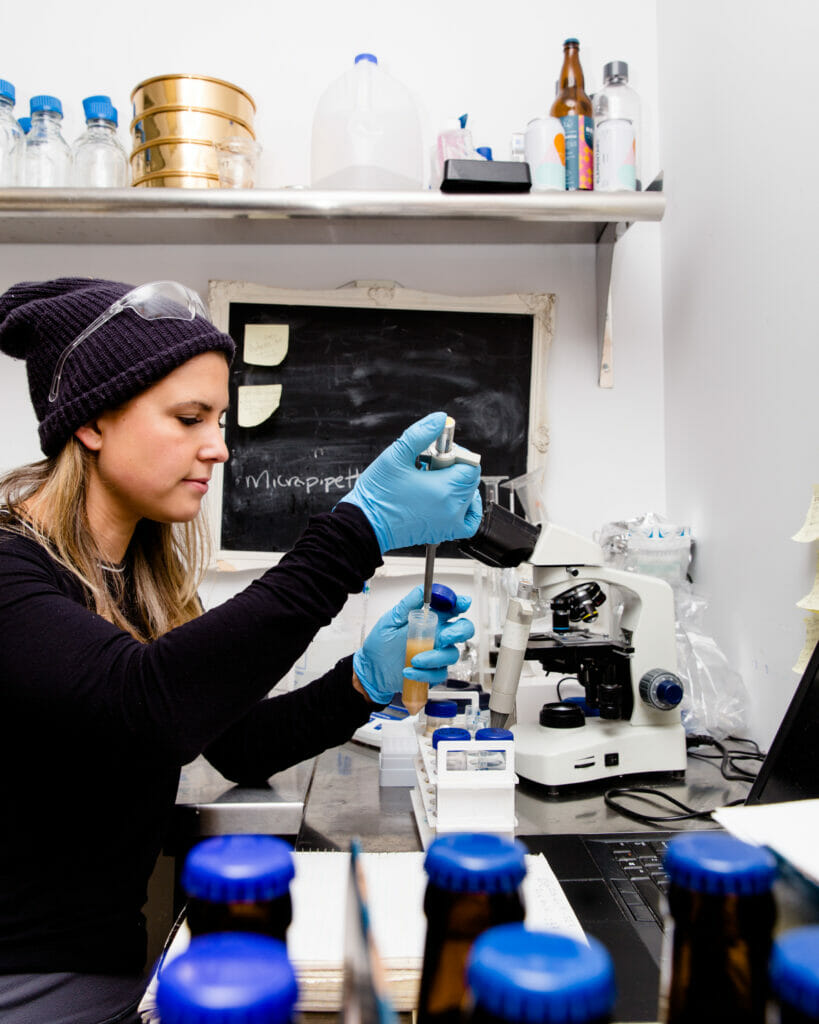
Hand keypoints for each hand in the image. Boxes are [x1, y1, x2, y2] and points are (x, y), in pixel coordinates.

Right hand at [340, 412, 482, 553]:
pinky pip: (468, 522)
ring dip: (458, 484)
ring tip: (434, 481)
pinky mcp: (443, 532)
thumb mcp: (395, 456)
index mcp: (444, 489)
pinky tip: (453, 499)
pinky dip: (468, 509)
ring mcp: (448, 523)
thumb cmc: (377, 496)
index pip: (471, 465)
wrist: (365, 524)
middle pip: (470, 479)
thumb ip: (420, 434)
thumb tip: (438, 420)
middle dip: (454, 467)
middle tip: (430, 466)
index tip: (439, 453)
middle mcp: (451, 508)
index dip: (457, 454)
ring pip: (469, 497)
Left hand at [353, 585, 474, 703]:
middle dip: (459, 631)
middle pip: (463, 629)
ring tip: (414, 659)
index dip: (460, 603)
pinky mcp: (432, 672)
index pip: (452, 608)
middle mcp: (437, 636)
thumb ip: (408, 604)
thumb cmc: (382, 643)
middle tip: (444, 637)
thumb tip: (422, 590)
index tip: (460, 603)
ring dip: (434, 658)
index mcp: (430, 619)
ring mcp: (436, 654)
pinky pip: (439, 674)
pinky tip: (409, 670)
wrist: (372, 668)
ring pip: (451, 654)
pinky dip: (425, 674)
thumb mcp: (391, 620)